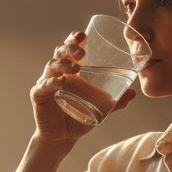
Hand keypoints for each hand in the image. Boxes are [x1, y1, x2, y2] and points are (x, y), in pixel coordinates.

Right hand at [30, 31, 136, 146]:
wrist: (63, 137)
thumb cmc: (80, 117)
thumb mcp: (100, 109)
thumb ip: (115, 101)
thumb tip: (133, 93)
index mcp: (71, 70)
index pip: (71, 49)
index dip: (75, 39)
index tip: (83, 35)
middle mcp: (57, 72)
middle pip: (60, 53)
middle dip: (70, 48)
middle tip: (82, 52)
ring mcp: (46, 82)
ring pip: (52, 66)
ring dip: (63, 65)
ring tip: (76, 69)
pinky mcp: (38, 95)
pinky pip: (43, 86)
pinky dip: (51, 82)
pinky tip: (60, 82)